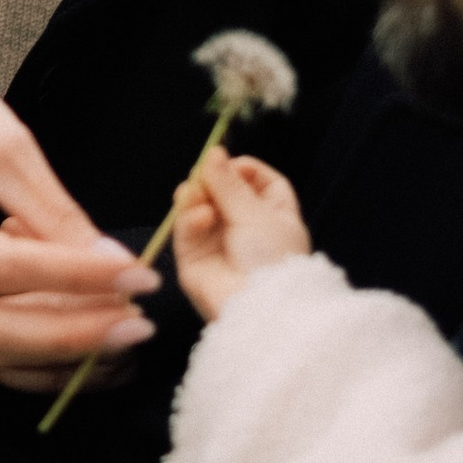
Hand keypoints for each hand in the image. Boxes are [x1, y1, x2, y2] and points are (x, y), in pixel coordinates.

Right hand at [0, 37, 153, 391]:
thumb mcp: (4, 145)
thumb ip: (55, 213)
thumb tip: (111, 268)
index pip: (1, 268)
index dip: (76, 277)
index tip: (137, 276)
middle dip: (70, 336)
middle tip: (136, 326)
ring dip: (57, 356)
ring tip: (122, 343)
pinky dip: (35, 354)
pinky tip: (85, 346)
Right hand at [174, 150, 311, 323]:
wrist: (259, 311)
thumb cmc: (272, 261)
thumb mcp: (257, 214)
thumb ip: (229, 183)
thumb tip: (213, 152)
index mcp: (275, 218)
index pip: (260, 183)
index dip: (244, 169)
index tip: (229, 162)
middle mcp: (247, 230)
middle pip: (224, 192)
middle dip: (212, 180)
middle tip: (204, 173)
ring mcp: (219, 245)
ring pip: (199, 208)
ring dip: (196, 196)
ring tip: (196, 194)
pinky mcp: (194, 260)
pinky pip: (187, 230)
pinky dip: (190, 219)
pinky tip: (201, 218)